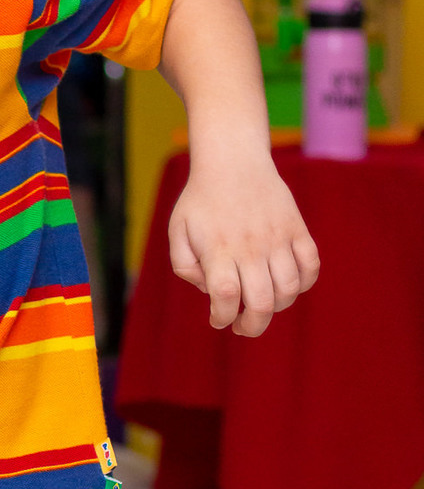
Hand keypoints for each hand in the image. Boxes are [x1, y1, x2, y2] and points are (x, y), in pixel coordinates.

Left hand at [168, 151, 319, 335]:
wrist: (233, 160)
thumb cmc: (201, 200)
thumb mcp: (178, 231)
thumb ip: (184, 266)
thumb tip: (208, 290)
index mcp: (219, 249)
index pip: (225, 297)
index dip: (222, 317)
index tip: (218, 320)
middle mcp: (250, 247)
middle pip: (261, 303)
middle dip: (252, 326)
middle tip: (242, 327)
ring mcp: (277, 238)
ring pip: (289, 290)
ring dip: (277, 307)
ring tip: (262, 305)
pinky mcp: (296, 229)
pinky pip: (311, 266)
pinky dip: (303, 284)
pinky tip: (286, 285)